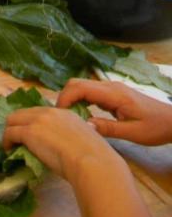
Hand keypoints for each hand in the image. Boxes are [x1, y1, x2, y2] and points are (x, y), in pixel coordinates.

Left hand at [3, 106, 127, 185]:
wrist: (93, 163)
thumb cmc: (94, 159)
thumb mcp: (85, 140)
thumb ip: (73, 138)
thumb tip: (67, 145)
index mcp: (65, 113)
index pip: (40, 113)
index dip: (32, 122)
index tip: (30, 133)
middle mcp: (50, 112)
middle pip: (23, 113)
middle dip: (17, 124)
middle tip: (15, 138)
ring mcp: (38, 120)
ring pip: (13, 120)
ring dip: (10, 131)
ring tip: (10, 144)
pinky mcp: (29, 132)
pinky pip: (10, 133)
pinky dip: (6, 141)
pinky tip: (9, 150)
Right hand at [56, 79, 171, 145]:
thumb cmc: (156, 127)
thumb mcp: (133, 133)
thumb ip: (107, 128)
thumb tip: (82, 125)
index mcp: (113, 93)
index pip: (80, 87)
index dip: (65, 98)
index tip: (59, 115)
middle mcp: (110, 86)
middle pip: (77, 83)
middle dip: (64, 97)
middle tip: (61, 118)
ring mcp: (111, 89)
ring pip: (82, 86)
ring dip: (72, 99)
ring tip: (69, 118)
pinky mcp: (113, 94)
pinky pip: (90, 92)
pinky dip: (81, 101)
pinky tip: (83, 115)